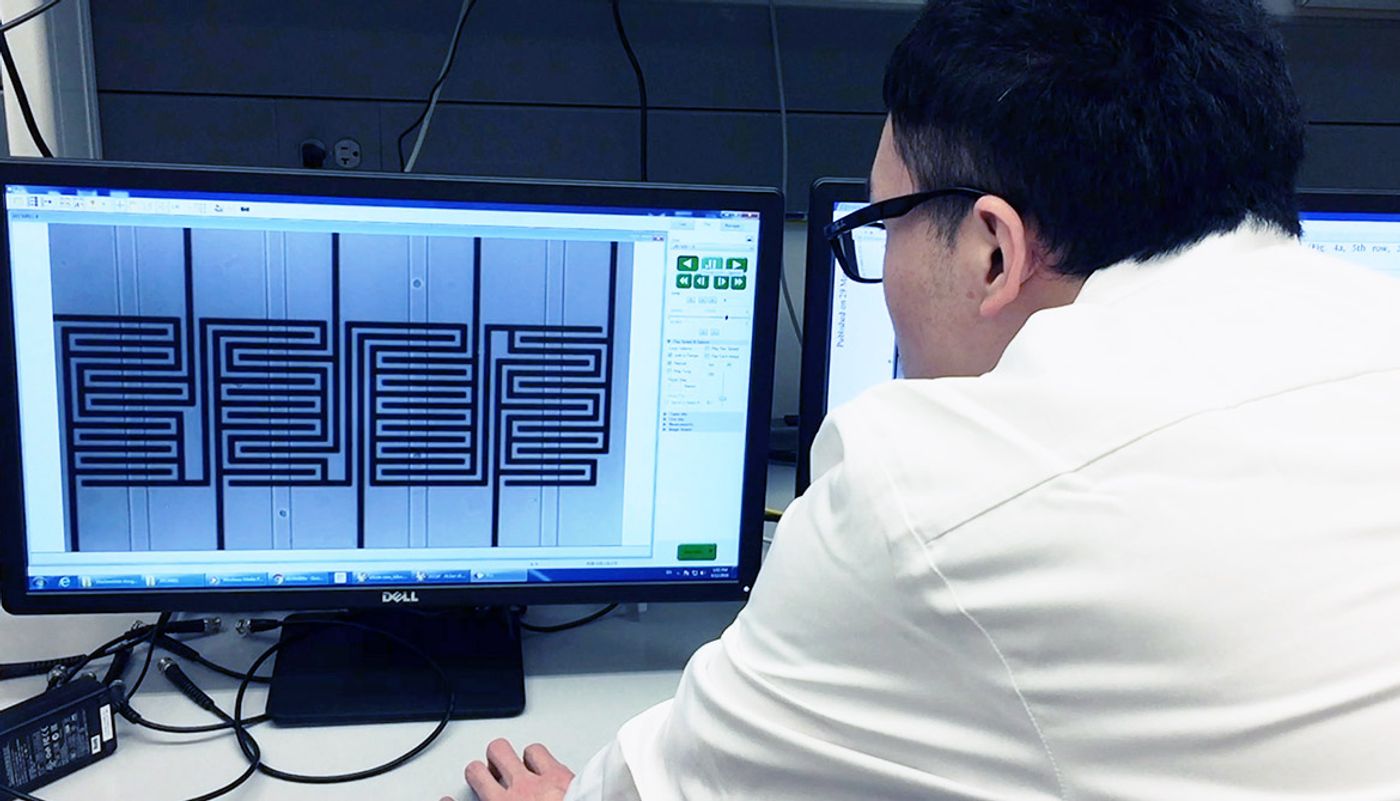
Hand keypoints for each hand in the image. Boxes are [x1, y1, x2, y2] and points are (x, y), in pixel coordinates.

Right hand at [444, 738, 574, 800]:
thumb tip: (488, 795)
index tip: (448, 799)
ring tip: (513, 764)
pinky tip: (539, 762)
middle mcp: (510, 796)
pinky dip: (535, 756)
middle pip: (477, 769)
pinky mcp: (556, 772)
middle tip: (488, 775)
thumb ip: (501, 798)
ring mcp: (532, 781)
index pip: (464, 800)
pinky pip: (536, 751)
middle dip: (481, 770)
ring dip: (507, 757)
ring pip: (504, 751)